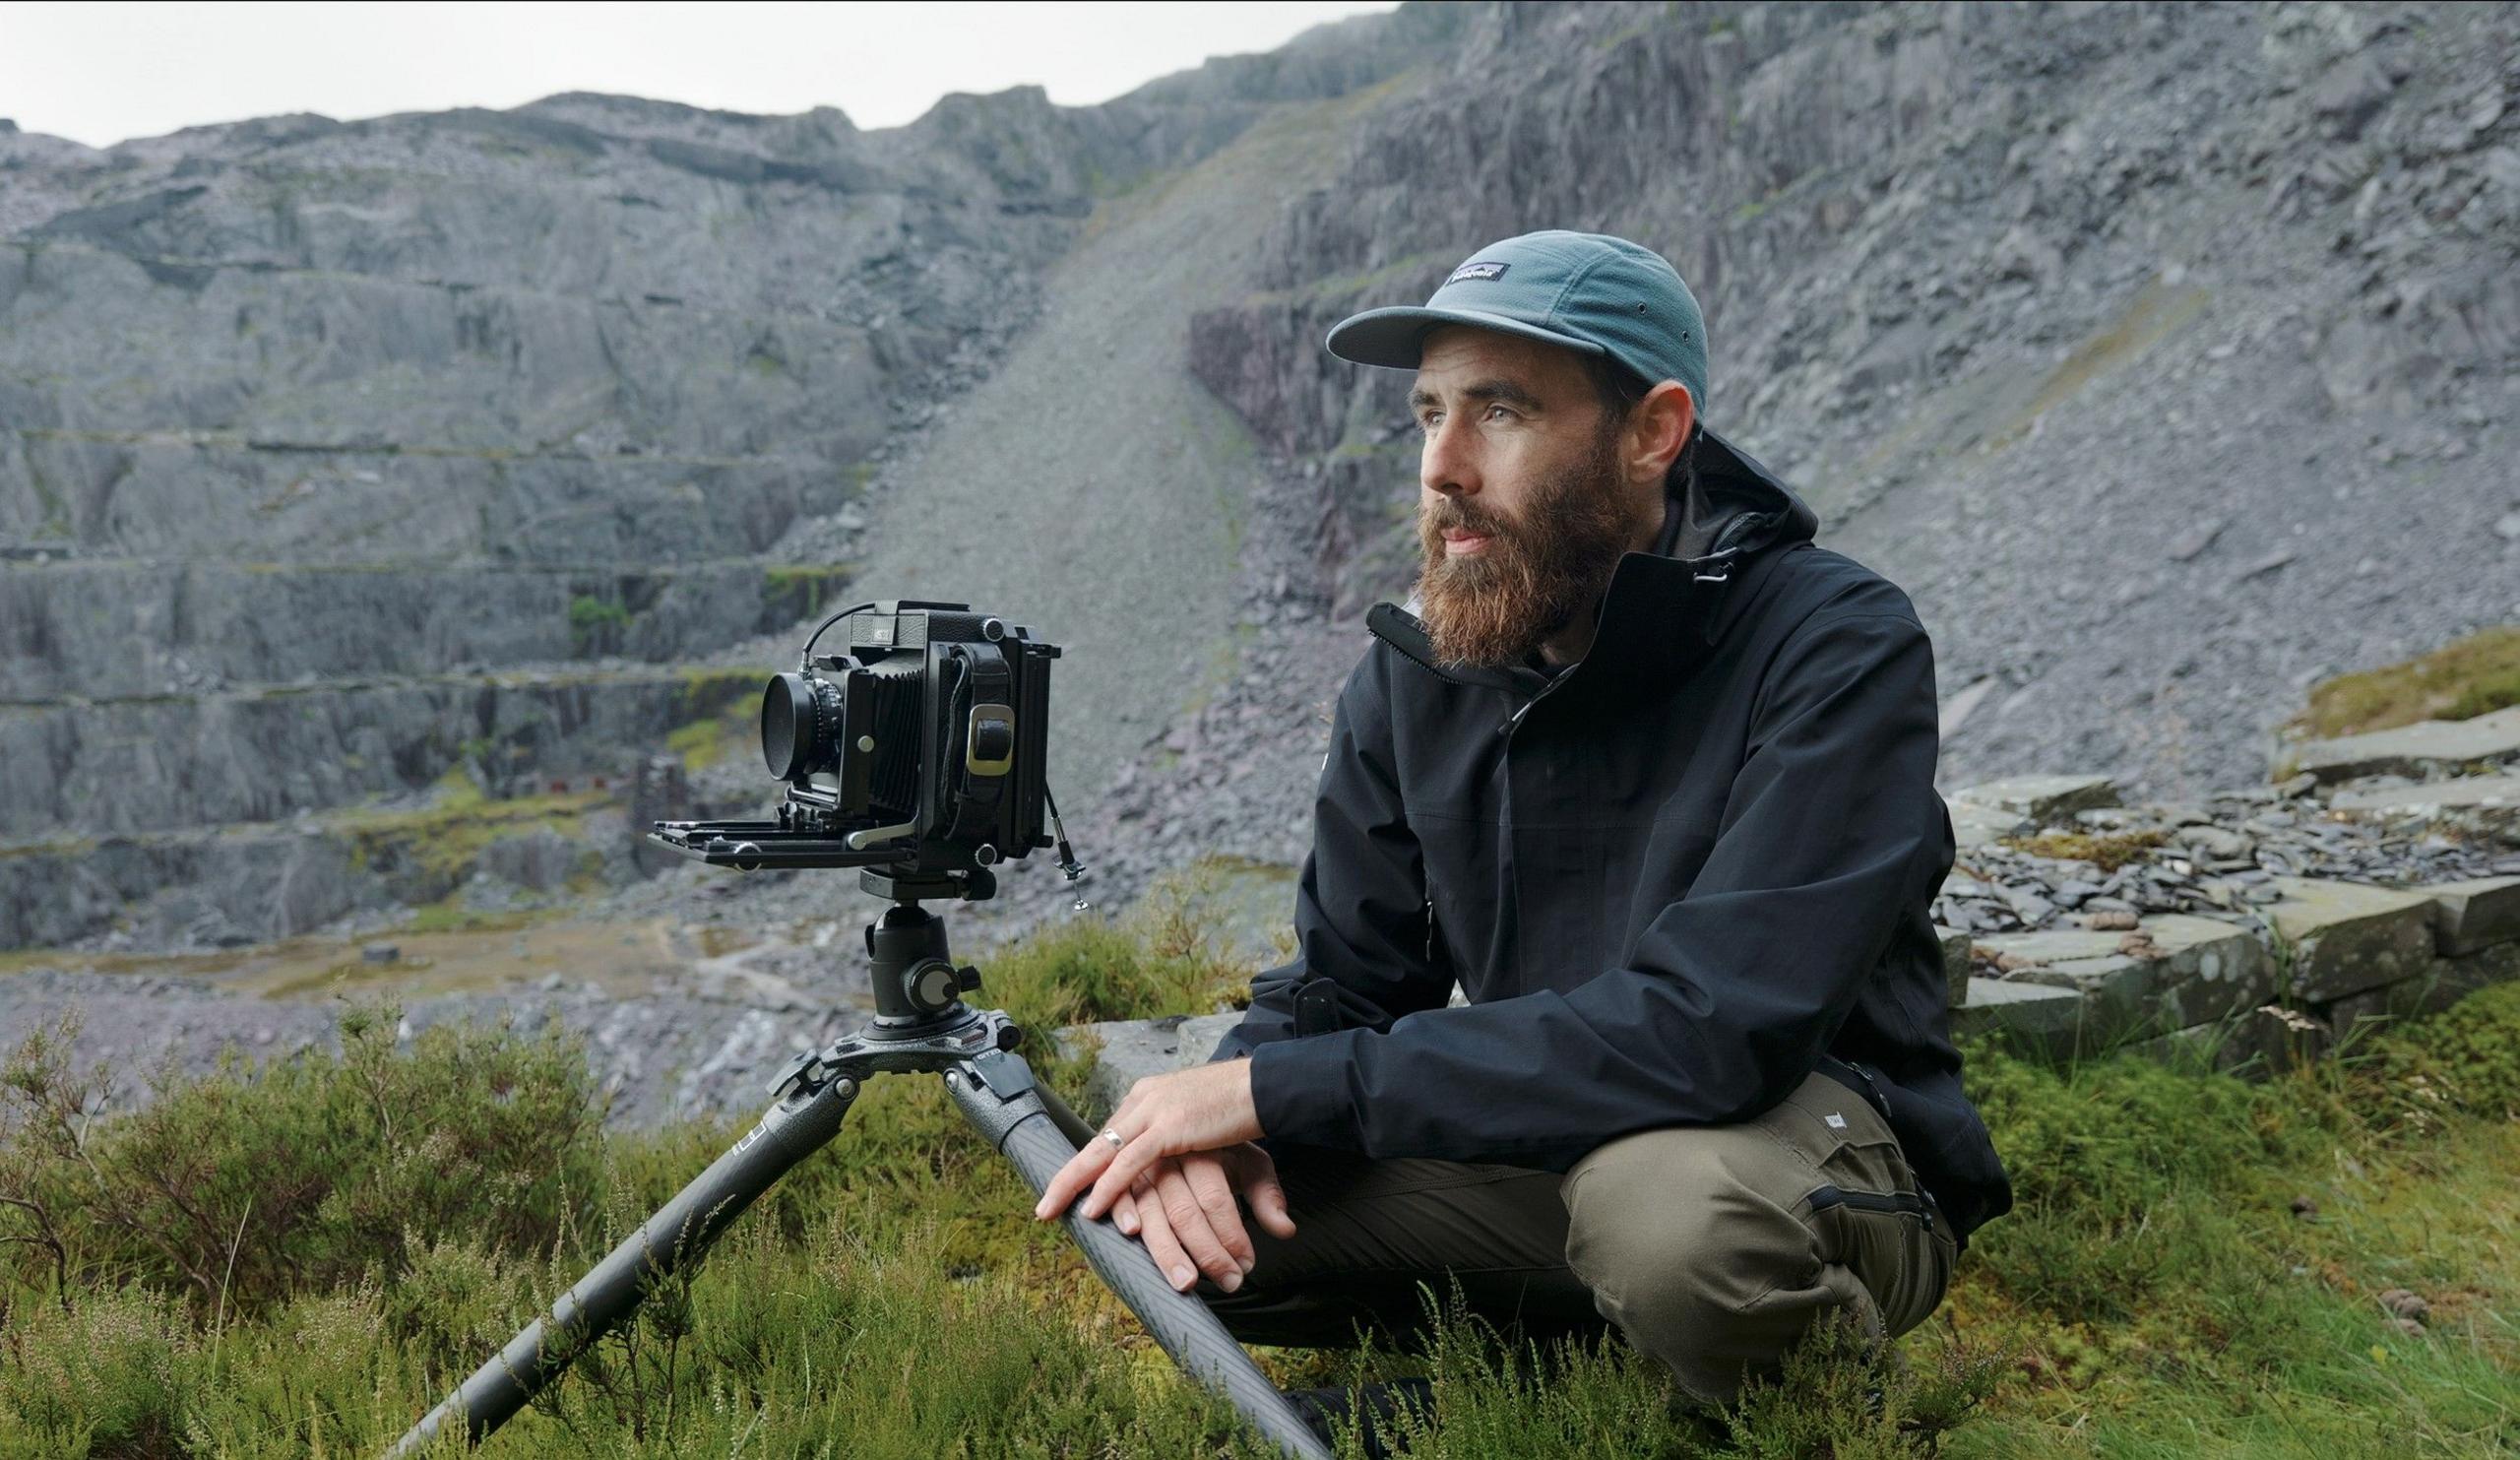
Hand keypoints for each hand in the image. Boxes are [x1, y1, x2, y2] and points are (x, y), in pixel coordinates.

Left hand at [1033, 1059, 1262, 1224]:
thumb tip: (1171, 1160)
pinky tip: (1094, 1207)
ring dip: (1074, 1185)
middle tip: (1043, 1206)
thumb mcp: (1198, 1119)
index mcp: (1149, 1095)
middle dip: (1066, 1176)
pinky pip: (1130, 1162)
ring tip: (1052, 1211)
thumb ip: (1177, 1138)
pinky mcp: (1171, 1126)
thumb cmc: (1240, 1105)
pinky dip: (1109, 1186)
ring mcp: (1155, 1110)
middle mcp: (1144, 1099)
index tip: (1068, 1187)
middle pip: (1096, 1143)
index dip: (1087, 1164)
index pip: (1110, 1134)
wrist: (1268, 1085)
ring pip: (1102, 1152)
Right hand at [1110, 1145, 1296, 1292]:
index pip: (1215, 1198)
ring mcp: (1141, 1164)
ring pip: (1152, 1211)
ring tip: (1185, 1282)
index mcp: (1201, 1150)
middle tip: (1227, 1283)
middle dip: (1206, 1252)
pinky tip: (1131, 1232)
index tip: (1246, 1265)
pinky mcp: (1119, 1170)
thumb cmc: (1219, 1145)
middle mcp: (1169, 1155)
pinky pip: (1119, 1194)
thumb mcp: (1248, 1160)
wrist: (1186, 1106)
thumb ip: (1266, 1194)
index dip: (1231, 1235)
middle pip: (1184, 1211)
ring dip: (1166, 1251)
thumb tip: (1285, 1230)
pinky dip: (1122, 1211)